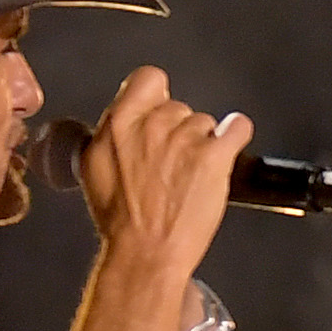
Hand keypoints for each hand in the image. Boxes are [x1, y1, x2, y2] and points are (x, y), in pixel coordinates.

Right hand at [72, 66, 250, 282]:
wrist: (145, 251)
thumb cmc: (121, 220)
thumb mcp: (94, 169)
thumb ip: (110, 137)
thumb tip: (120, 125)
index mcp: (118, 124)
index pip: (148, 79)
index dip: (158, 95)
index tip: (160, 110)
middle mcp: (151, 125)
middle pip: (180, 107)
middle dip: (180, 129)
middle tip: (175, 161)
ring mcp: (184, 139)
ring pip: (206, 122)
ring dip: (204, 142)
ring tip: (193, 173)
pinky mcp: (214, 157)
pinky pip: (237, 128)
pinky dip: (237, 134)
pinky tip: (232, 144)